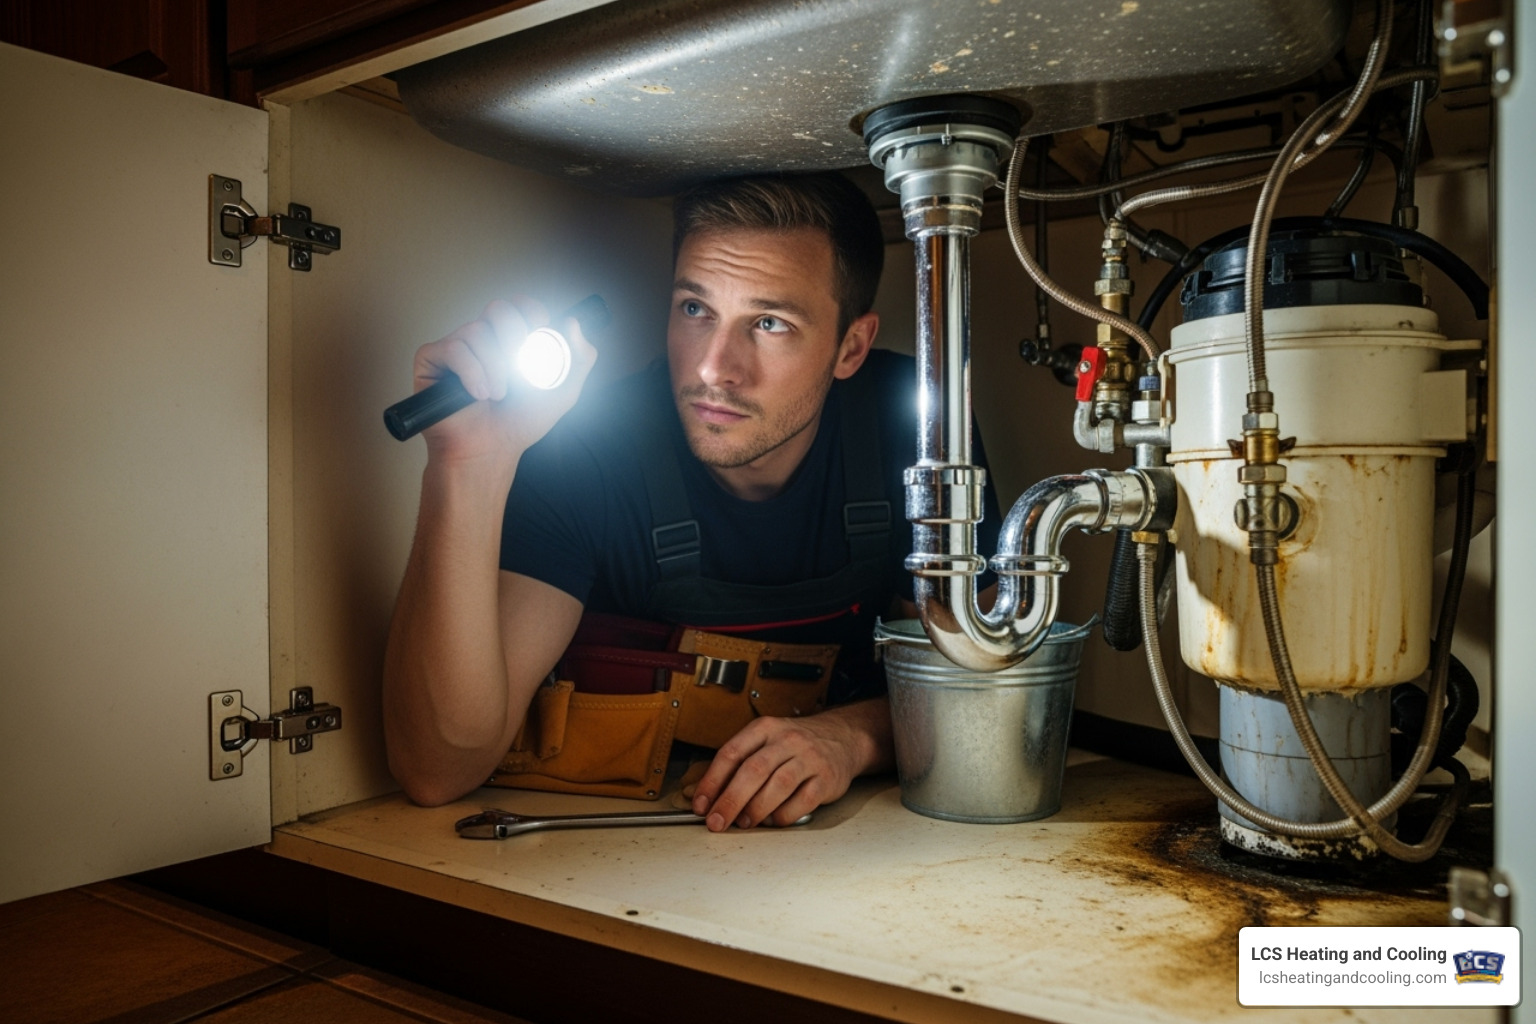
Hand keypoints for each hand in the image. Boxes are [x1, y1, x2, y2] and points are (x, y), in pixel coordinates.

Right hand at [411, 297, 596, 463]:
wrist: (491, 451)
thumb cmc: (520, 424)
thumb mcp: (562, 392)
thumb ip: (578, 358)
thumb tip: (572, 321)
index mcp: (511, 339)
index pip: (519, 305)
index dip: (530, 311)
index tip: (540, 331)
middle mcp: (483, 338)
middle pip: (497, 309)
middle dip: (514, 335)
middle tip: (520, 368)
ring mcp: (457, 347)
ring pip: (476, 331)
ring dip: (494, 367)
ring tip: (498, 395)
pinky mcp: (432, 360)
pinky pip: (452, 349)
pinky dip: (471, 372)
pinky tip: (477, 395)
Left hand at [690, 703, 888, 830]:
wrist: (842, 738)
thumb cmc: (795, 745)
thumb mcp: (766, 741)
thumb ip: (739, 764)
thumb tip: (707, 796)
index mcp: (765, 728)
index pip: (732, 753)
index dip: (712, 781)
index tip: (701, 804)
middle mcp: (787, 740)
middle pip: (753, 770)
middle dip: (730, 800)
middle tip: (717, 822)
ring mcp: (809, 758)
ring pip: (778, 785)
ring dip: (756, 809)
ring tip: (744, 822)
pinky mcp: (827, 779)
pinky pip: (803, 801)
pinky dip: (784, 815)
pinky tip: (774, 821)